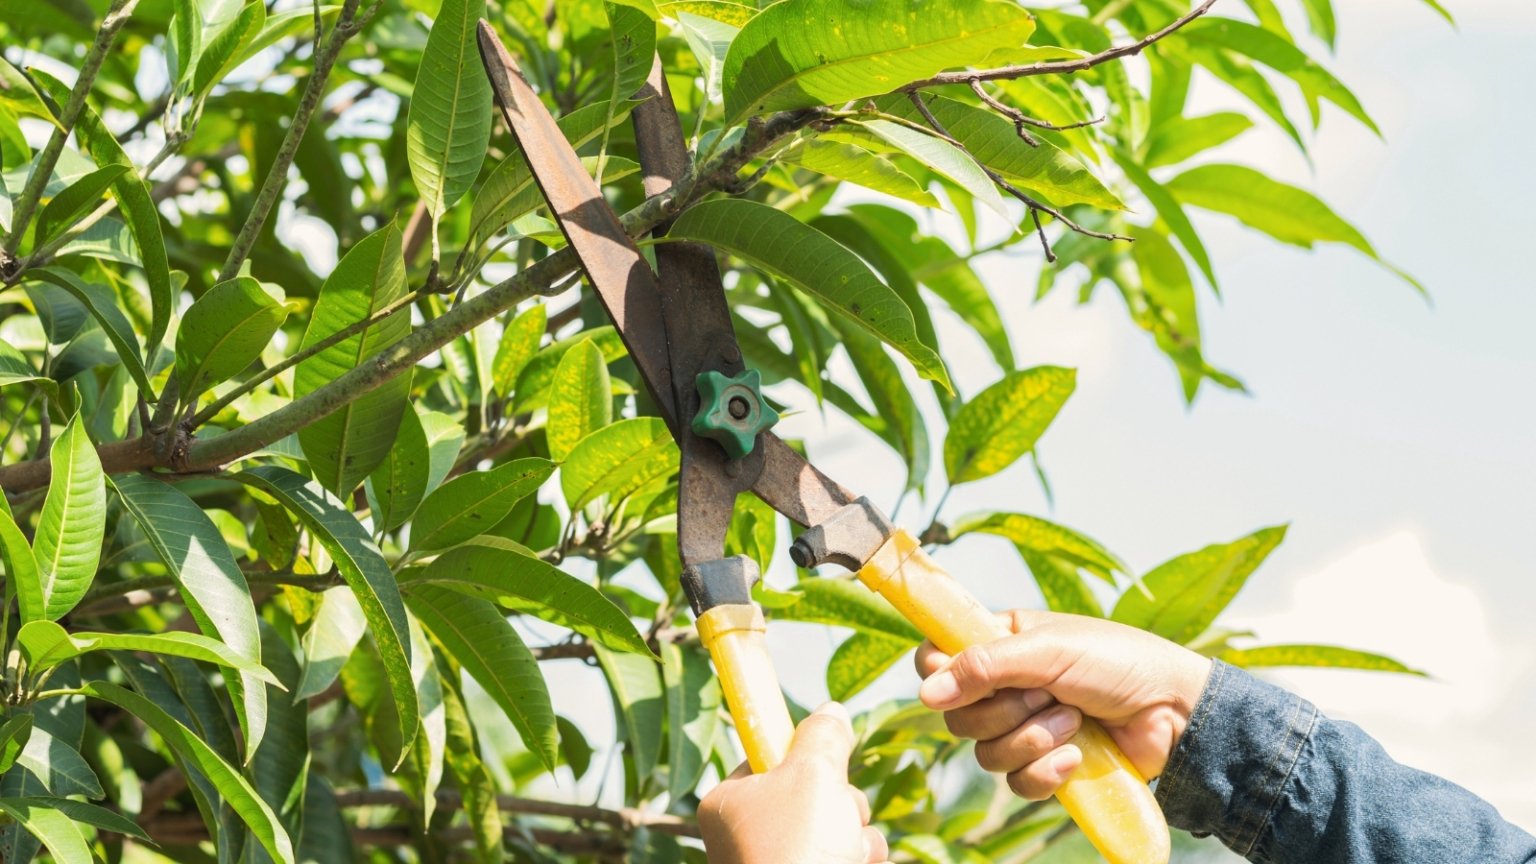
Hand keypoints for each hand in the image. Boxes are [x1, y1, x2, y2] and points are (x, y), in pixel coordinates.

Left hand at [699, 702, 888, 863]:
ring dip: (856, 834)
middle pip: (813, 790)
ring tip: (846, 853)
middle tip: (837, 814)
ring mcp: (781, 863)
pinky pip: (848, 856)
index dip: (805, 755)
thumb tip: (830, 712)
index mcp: (731, 802)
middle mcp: (751, 834)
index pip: (770, 757)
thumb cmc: (796, 850)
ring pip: (838, 825)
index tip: (824, 759)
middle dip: (842, 801)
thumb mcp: (812, 773)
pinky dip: (860, 860)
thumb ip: (823, 736)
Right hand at [915, 609, 1210, 800]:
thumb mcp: (1049, 650)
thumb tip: (925, 693)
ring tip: (1074, 720)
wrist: (1176, 712)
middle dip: (1005, 711)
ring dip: (1033, 738)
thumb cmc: (1119, 662)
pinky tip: (1077, 755)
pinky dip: (1047, 771)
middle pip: (958, 714)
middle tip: (1046, 694)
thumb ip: (985, 666)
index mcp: (1002, 643)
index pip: (939, 658)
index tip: (959, 679)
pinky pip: (1017, 783)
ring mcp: (1024, 728)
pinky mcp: (1046, 766)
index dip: (940, 673)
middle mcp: (1006, 686)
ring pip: (986, 752)